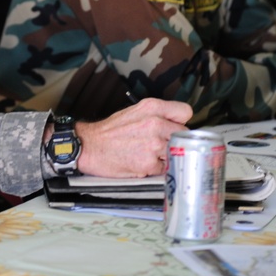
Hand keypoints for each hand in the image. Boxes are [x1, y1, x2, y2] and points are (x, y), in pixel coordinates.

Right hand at [75, 97, 191, 177]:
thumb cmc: (111, 131)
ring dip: (166, 155)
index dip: (180, 121)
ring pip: (176, 151)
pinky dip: (156, 168)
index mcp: (152, 107)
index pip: (185, 112)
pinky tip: (143, 162)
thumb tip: (177, 122)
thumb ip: (159, 114)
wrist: (89, 146)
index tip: (174, 127)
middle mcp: (155, 123)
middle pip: (183, 134)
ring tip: (150, 153)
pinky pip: (165, 167)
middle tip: (160, 143)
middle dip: (174, 139)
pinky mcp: (149, 164)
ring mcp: (154, 145)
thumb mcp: (135, 111)